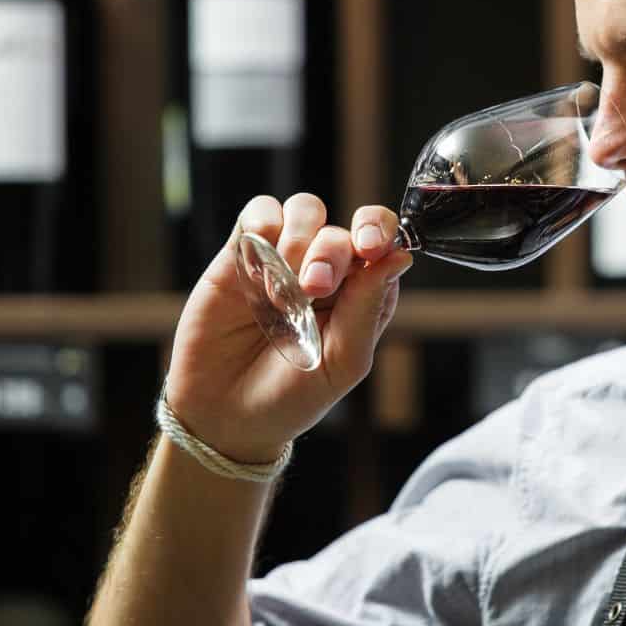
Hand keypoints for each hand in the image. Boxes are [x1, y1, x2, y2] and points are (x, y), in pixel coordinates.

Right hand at [162, 193, 411, 462]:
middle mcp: (326, 271)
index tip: (370, 247)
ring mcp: (283, 259)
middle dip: (331, 253)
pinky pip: (258, 213)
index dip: (378, 231)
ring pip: (304, 209)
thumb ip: (367, 308)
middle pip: (341, 227)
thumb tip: (401, 257)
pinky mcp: (241, 255)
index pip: (381, 239)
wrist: (225, 415)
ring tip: (281, 288)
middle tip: (314, 288)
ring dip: (299, 238)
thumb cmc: (291, 397)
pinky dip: (261, 229)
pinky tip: (255, 270)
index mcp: (361, 294)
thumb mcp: (341, 363)